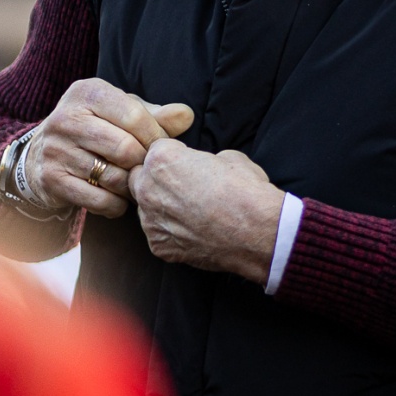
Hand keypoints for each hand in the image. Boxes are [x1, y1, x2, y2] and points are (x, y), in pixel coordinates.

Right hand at [26, 78, 192, 218]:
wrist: (41, 154)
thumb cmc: (97, 127)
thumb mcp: (122, 112)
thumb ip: (156, 114)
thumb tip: (186, 116)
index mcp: (87, 92)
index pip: (134, 115)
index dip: (155, 136)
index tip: (162, 148)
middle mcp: (66, 117)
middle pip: (124, 148)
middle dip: (143, 163)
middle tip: (148, 169)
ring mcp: (55, 149)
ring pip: (112, 177)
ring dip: (131, 187)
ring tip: (134, 184)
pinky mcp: (51, 179)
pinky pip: (98, 200)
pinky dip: (116, 205)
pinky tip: (118, 199)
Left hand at [130, 140, 281, 284]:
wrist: (256, 233)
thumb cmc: (245, 191)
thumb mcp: (229, 157)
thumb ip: (203, 159)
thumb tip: (203, 166)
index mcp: (162, 160)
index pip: (156, 149)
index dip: (175, 155)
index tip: (187, 163)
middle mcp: (148, 189)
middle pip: (140, 177)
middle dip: (156, 179)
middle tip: (184, 186)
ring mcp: (150, 220)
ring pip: (146, 208)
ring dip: (161, 206)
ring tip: (191, 212)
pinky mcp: (158, 246)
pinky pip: (158, 233)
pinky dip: (171, 232)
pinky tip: (194, 231)